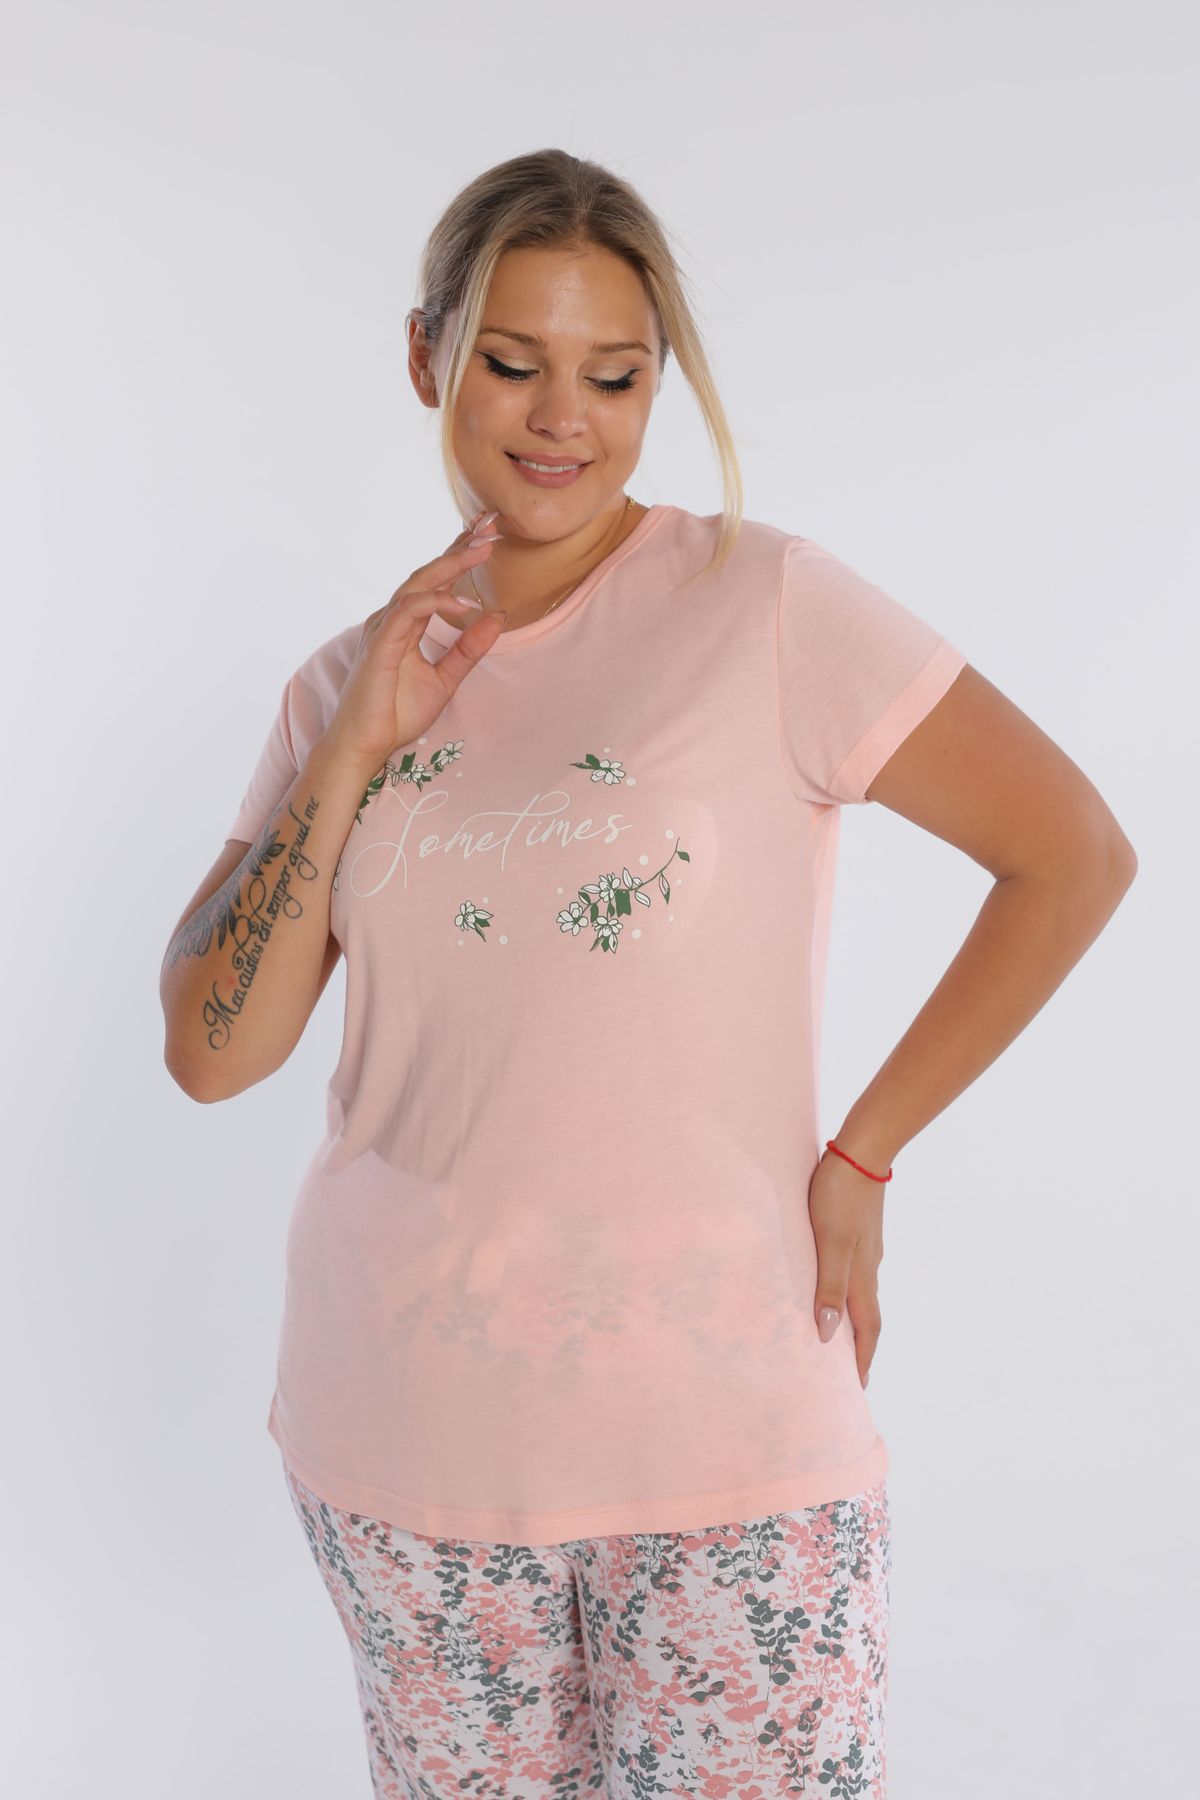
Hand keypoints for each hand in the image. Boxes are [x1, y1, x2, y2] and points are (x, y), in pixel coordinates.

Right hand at [320, 509, 505, 776]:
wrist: (365, 744)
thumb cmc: (396, 714)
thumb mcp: (445, 679)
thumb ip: (469, 649)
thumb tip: (498, 617)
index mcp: (405, 623)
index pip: (435, 581)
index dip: (460, 555)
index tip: (489, 534)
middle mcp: (392, 618)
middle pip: (428, 572)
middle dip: (460, 547)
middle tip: (491, 524)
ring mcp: (383, 628)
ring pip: (418, 583)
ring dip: (452, 564)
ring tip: (483, 549)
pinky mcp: (380, 644)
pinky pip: (409, 611)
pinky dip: (436, 602)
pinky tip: (463, 603)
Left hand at [808, 1144, 886, 1387]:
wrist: (862, 1152)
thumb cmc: (840, 1196)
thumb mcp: (830, 1243)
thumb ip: (829, 1286)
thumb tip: (827, 1333)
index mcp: (862, 1275)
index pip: (866, 1328)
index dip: (861, 1358)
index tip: (858, 1387)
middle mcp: (868, 1267)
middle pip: (867, 1317)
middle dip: (860, 1347)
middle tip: (851, 1373)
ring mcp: (866, 1248)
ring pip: (861, 1294)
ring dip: (853, 1320)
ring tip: (838, 1337)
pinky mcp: (859, 1231)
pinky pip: (854, 1274)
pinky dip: (846, 1293)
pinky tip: (832, 1286)